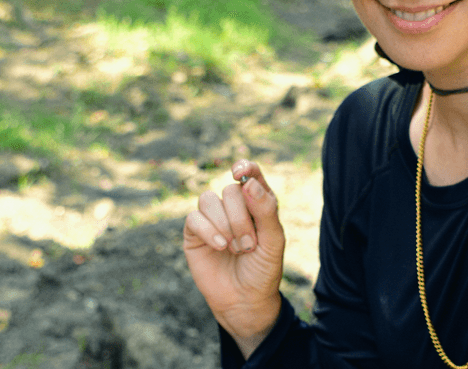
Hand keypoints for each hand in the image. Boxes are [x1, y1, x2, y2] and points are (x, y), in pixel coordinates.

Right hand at [183, 160, 284, 358]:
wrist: (245, 300)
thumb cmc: (263, 269)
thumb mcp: (273, 241)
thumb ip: (265, 210)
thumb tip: (248, 183)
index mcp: (257, 201)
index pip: (249, 173)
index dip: (244, 167)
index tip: (239, 173)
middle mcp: (234, 206)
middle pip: (230, 191)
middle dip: (241, 218)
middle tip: (249, 245)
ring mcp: (213, 218)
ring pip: (209, 200)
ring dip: (225, 226)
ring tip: (236, 249)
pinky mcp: (194, 233)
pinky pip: (194, 218)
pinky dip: (208, 231)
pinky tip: (220, 247)